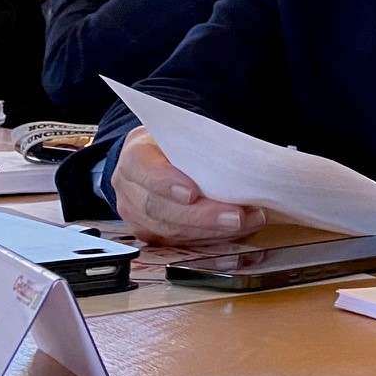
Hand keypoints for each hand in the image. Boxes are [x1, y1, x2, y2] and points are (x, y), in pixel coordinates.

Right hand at [112, 127, 266, 244]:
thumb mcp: (186, 134)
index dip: (166, 184)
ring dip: (212, 230)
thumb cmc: (177, 145)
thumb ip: (202, 145)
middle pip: (158, 208)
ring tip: (246, 222)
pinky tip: (236, 230)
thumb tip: (241, 159)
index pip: (143, 170)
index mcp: (135, 156)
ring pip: (170, 230)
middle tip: (236, 217)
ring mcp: (135, 215)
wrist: (158, 159)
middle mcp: (128, 188)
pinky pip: (179, 241)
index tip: (192, 193)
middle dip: (201, 216)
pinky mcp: (150, 233)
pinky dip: (211, 237)